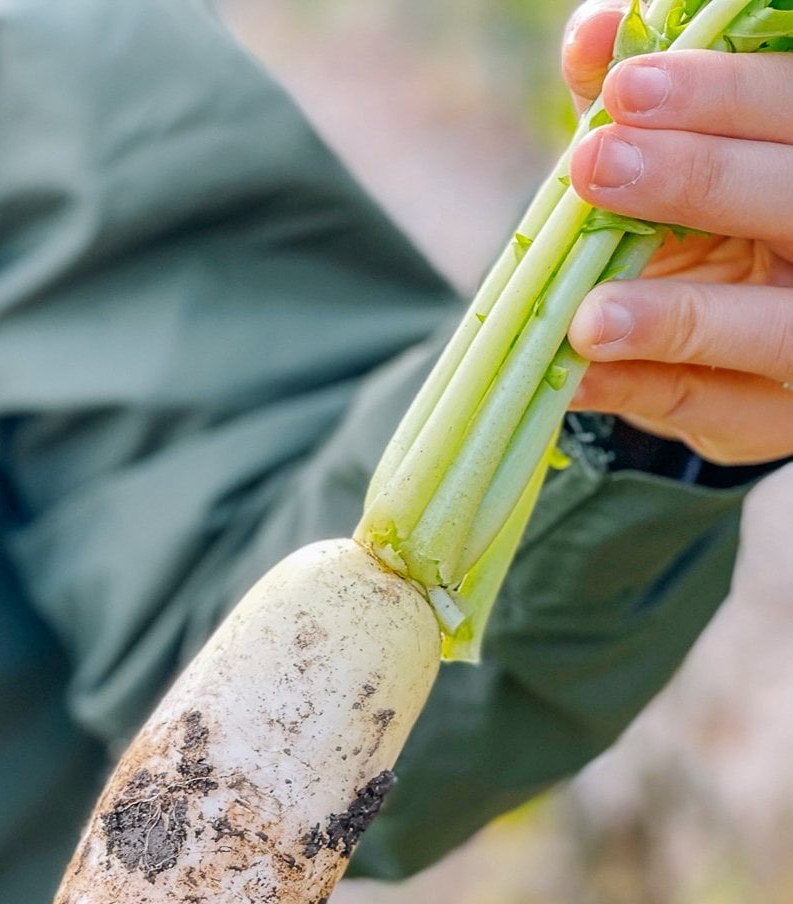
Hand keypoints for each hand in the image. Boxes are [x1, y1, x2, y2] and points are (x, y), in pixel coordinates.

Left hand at [559, 0, 792, 466]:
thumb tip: (595, 30)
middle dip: (697, 179)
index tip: (626, 85)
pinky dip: (638, 388)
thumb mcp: (678, 160)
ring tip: (588, 317)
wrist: (729, 353)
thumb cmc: (706, 230)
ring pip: (771, 326)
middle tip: (598, 165)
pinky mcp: (773, 416)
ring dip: (676, 318)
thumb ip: (642, 104)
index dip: (723, 91)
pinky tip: (578, 374)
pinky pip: (710, 404)